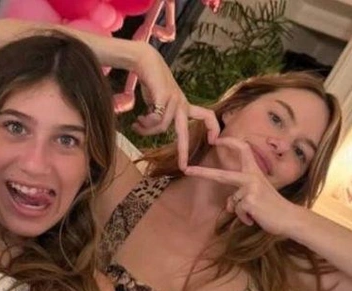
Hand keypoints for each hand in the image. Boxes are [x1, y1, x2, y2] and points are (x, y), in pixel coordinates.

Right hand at [131, 45, 219, 170]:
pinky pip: (156, 120)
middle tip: (183, 167)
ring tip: (137, 125)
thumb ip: (158, 117)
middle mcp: (181, 104)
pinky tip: (138, 121)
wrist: (145, 61)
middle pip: (185, 131)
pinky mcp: (164, 97)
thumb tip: (151, 128)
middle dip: (183, 151)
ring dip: (147, 130)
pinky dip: (146, 124)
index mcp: (184, 105)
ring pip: (161, 128)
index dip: (212, 128)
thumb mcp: (158, 103)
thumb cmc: (152, 82)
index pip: (206, 115)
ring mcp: (174, 100)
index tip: (214, 140)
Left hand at [185, 137, 300, 236]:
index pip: (243, 150)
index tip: (217, 140)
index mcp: (255, 172)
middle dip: (202, 173)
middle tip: (187, 170)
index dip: (230, 143)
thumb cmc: (273, 208)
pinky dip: (245, 218)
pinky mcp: (249, 201)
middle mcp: (252, 177)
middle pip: (222, 175)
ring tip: (256, 214)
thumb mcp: (256, 197)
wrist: (289, 218)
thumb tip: (229, 204)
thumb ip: (240, 196)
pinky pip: (237, 211)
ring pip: (232, 202)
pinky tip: (255, 218)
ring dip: (240, 212)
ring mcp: (250, 188)